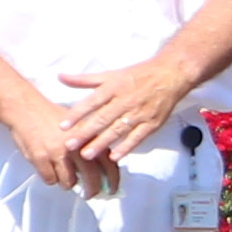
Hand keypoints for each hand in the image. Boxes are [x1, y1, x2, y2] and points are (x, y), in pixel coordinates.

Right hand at [1, 88, 106, 195]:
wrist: (27, 110)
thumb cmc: (53, 118)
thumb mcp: (79, 127)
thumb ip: (90, 145)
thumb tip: (102, 170)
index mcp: (89, 138)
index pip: (108, 163)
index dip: (112, 180)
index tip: (112, 190)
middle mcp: (76, 146)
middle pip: (91, 177)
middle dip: (92, 190)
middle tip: (90, 194)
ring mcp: (58, 153)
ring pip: (68, 182)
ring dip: (67, 183)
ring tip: (64, 177)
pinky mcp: (40, 158)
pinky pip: (50, 179)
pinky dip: (50, 178)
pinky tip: (49, 169)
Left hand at [59, 53, 194, 173]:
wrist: (171, 74)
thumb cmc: (139, 75)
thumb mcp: (111, 74)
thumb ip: (85, 80)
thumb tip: (60, 77)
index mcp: (114, 87)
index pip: (92, 102)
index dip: (77, 114)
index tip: (63, 126)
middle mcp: (125, 100)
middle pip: (103, 119)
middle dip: (85, 133)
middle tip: (69, 145)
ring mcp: (140, 113)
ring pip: (118, 130)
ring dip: (102, 143)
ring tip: (87, 154)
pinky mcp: (152, 123)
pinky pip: (138, 137)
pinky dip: (126, 147)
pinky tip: (114, 157)